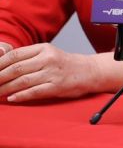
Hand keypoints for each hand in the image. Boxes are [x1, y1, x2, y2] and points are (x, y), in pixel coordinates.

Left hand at [0, 44, 122, 101]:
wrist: (89, 71)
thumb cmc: (64, 64)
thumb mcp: (47, 53)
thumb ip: (28, 57)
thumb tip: (2, 63)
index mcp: (43, 48)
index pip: (14, 55)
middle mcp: (48, 59)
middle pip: (16, 69)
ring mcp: (53, 73)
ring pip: (23, 81)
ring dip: (6, 89)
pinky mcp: (57, 86)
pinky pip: (35, 91)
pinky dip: (21, 96)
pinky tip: (11, 98)